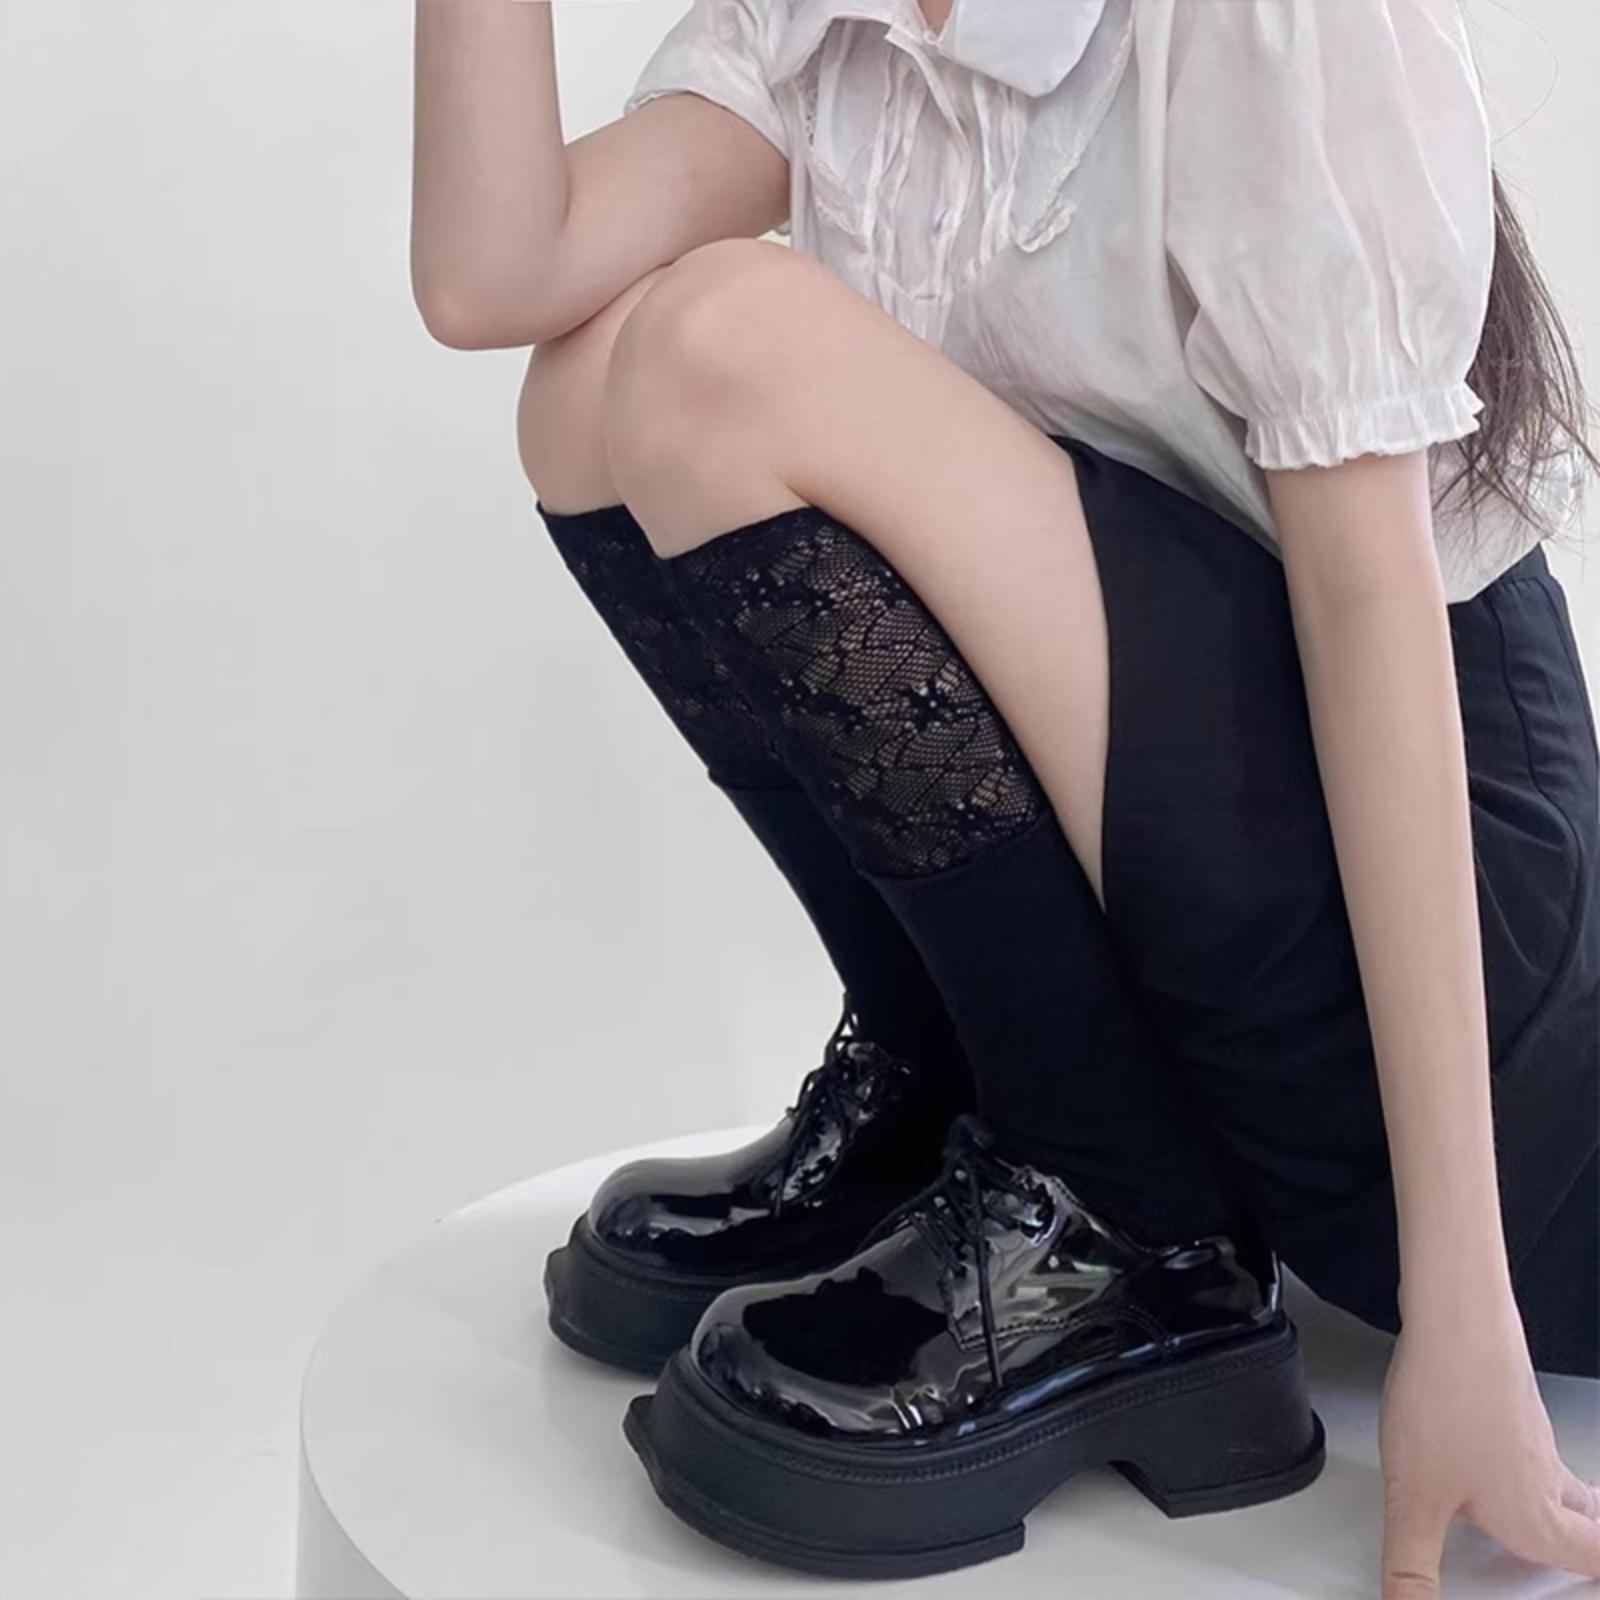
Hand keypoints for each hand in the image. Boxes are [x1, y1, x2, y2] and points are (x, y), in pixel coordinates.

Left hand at [1379, 1291, 1599, 1596]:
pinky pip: (1534, 1446)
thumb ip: (1411, 1565)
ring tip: (1555, 1522)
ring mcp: (1531, 1434)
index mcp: (1534, 1519)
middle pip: (1588, 1524)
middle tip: (1590, 1556)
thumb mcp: (1413, 1500)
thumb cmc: (1445, 1398)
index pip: (1592, 1561)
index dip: (1599, 1572)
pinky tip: (1497, 1455)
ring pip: (1565, 1483)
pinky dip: (1531, 1465)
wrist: (1455, 1317)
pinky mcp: (1511, 1401)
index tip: (1595, 1576)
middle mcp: (1544, 1478)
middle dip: (1592, 1546)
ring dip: (1568, 1507)